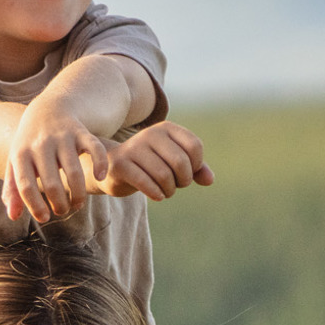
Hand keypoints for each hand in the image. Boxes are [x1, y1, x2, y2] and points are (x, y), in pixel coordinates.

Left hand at [5, 101, 110, 220]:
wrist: (48, 109)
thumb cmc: (30, 144)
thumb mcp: (16, 163)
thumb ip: (12, 190)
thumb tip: (14, 217)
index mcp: (21, 154)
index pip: (25, 186)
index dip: (35, 206)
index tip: (44, 218)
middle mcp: (41, 144)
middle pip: (52, 184)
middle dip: (59, 205)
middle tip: (62, 211)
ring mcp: (62, 137)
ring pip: (74, 172)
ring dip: (78, 195)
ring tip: (77, 204)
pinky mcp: (81, 131)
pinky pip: (94, 149)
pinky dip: (100, 165)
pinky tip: (100, 178)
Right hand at [92, 121, 214, 201]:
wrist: (114, 168)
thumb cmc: (151, 165)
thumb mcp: (175, 164)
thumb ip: (196, 169)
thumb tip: (209, 180)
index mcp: (166, 128)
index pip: (194, 146)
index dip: (196, 166)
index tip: (187, 172)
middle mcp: (150, 133)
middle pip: (180, 162)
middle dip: (183, 180)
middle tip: (176, 185)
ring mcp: (133, 148)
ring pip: (164, 175)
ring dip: (169, 190)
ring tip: (165, 191)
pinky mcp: (120, 164)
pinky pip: (146, 182)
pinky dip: (156, 193)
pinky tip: (157, 196)